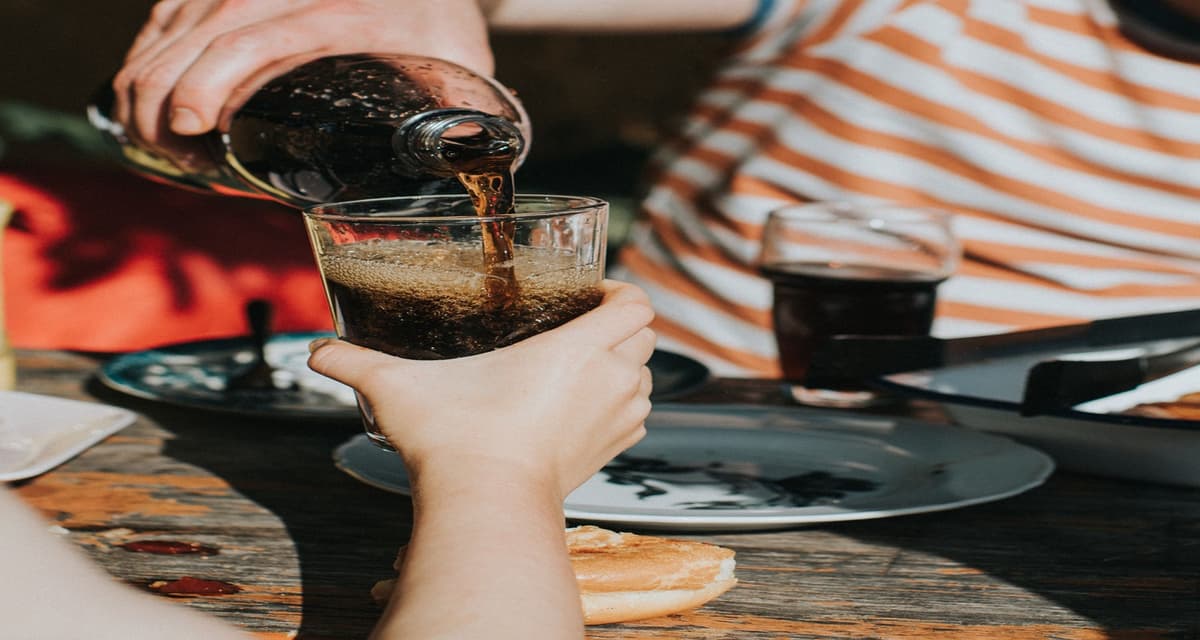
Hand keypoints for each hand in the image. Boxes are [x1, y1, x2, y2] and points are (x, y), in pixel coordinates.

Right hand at [112, 0, 494, 153]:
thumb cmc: (440, 24)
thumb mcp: (461, 66)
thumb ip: (461, 117)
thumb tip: (464, 165)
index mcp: (343, 11)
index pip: (256, 38)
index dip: (210, 81)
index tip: (191, 128)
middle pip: (203, 30)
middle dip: (165, 95)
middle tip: (172, 151)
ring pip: (177, 19)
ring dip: (149, 77)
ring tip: (153, 135)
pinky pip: (174, 9)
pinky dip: (150, 50)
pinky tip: (144, 91)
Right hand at [307, 280, 655, 499]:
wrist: (486, 506)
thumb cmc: (456, 442)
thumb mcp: (400, 389)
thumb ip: (357, 363)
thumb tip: (318, 353)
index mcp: (577, 349)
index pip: (636, 304)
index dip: (621, 293)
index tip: (593, 294)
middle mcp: (608, 381)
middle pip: (646, 338)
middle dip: (623, 326)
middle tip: (584, 324)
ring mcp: (615, 421)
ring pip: (646, 379)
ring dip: (627, 366)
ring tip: (588, 364)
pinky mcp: (610, 454)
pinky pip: (637, 418)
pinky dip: (623, 406)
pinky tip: (587, 406)